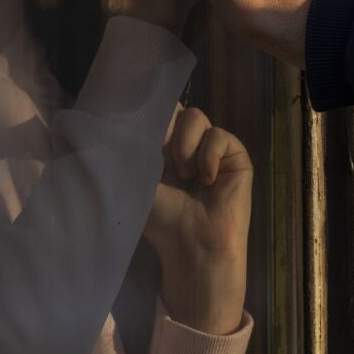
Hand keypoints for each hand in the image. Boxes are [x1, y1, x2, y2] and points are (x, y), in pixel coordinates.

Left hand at [143, 105, 252, 334]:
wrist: (192, 244)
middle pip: (177, 109)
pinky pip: (220, 136)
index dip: (150, 110)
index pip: (158, 114)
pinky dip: (209, 155)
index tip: (139, 118)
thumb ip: (131, 148)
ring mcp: (212, 150)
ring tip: (184, 176)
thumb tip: (118, 122)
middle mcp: (187, 146)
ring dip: (185, 144)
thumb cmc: (162, 220)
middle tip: (160, 153)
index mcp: (161, 151)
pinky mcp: (235, 157)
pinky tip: (208, 179)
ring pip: (196, 116)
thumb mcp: (137, 179)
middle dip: (166, 127)